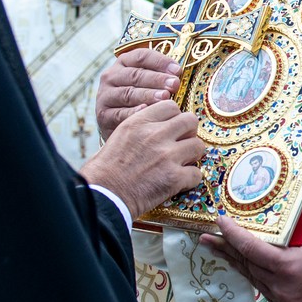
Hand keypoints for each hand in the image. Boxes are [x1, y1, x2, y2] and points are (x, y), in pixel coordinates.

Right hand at [80, 100, 203, 217]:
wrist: (103, 195)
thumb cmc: (105, 170)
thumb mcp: (118, 136)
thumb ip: (141, 127)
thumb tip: (159, 127)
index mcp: (139, 122)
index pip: (171, 106)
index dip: (174, 118)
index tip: (171, 129)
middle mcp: (155, 135)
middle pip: (190, 121)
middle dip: (189, 133)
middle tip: (181, 144)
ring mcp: (167, 156)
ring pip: (198, 146)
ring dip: (192, 156)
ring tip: (181, 164)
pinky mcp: (174, 178)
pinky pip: (196, 173)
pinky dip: (190, 179)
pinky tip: (178, 182)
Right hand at [96, 49, 181, 140]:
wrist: (119, 129)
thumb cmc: (139, 101)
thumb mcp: (148, 84)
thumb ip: (160, 77)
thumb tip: (179, 75)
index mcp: (123, 63)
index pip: (141, 56)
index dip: (160, 61)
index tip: (177, 70)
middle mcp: (111, 76)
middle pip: (135, 75)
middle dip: (157, 79)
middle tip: (174, 85)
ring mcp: (105, 95)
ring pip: (128, 93)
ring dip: (147, 95)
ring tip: (165, 98)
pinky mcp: (103, 115)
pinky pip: (119, 113)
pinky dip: (133, 112)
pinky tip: (146, 111)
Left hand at [202, 151, 301, 301]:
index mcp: (292, 267)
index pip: (253, 250)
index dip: (233, 236)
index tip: (220, 221)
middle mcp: (284, 288)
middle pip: (247, 265)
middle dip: (226, 249)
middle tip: (206, 235)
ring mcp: (285, 301)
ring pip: (252, 278)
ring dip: (235, 262)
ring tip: (216, 247)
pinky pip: (262, 288)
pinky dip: (252, 273)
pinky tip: (241, 263)